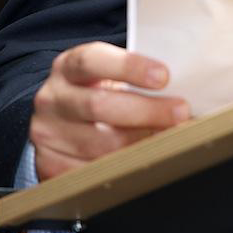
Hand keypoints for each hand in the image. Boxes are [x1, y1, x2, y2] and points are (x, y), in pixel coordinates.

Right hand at [30, 42, 190, 181]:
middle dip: (146, 111)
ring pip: (99, 144)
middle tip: (180, 112)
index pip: (93, 60)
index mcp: (68, 67)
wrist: (59, 120)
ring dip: (141, 143)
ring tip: (171, 137)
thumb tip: (184, 83)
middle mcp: (53, 98)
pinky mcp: (50, 163)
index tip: (163, 76)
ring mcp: (48, 133)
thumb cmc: (95, 91)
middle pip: (99, 105)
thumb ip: (134, 76)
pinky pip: (90, 171)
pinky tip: (145, 159)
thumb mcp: (107, 74)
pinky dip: (123, 167)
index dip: (129, 66)